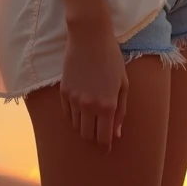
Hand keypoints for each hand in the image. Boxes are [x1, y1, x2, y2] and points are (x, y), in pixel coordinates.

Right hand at [60, 20, 128, 153]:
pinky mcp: (63, 92)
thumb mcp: (123, 83)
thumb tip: (117, 133)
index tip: (106, 148)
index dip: (105, 145)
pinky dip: (74, 115)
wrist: (89, 37)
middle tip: (99, 131)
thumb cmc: (111, 58)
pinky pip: (67, 114)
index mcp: (107, 106)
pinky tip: (80, 106)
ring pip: (76, 126)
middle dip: (94, 137)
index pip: (104, 137)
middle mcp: (89, 106)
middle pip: (88, 136)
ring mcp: (74, 100)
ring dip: (84, 126)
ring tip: (90, 116)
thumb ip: (121, 110)